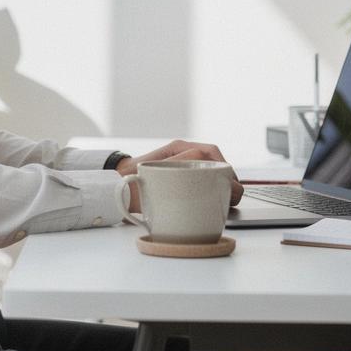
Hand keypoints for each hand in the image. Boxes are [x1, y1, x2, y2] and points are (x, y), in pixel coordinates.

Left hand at [116, 140, 243, 210]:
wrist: (115, 189)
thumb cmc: (132, 181)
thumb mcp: (154, 173)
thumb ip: (177, 164)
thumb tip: (203, 160)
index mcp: (178, 148)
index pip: (211, 153)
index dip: (225, 168)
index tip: (232, 186)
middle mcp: (183, 154)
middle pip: (215, 161)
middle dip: (229, 177)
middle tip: (235, 196)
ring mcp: (184, 166)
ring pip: (212, 172)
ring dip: (224, 184)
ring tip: (229, 200)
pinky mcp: (183, 179)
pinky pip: (204, 181)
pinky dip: (214, 189)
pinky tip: (217, 201)